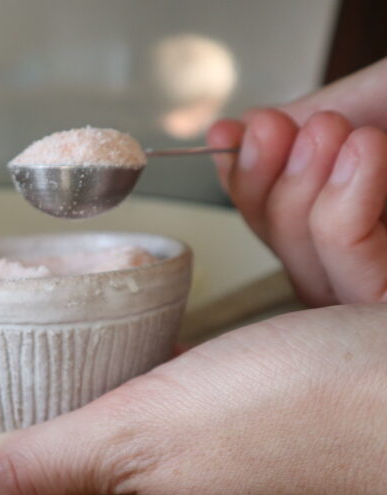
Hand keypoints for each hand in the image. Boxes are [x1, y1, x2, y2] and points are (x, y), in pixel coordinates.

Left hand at [0, 305, 386, 494]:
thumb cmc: (291, 414)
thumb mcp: (137, 437)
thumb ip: (39, 464)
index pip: (39, 462)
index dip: (9, 408)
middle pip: (85, 425)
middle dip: (61, 372)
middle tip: (36, 309)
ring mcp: (218, 454)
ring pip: (131, 397)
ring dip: (110, 353)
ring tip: (87, 305)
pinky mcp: (256, 411)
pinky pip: (180, 377)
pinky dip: (159, 347)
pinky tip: (155, 318)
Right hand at [206, 58, 386, 305]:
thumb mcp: (358, 105)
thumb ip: (294, 128)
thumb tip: (224, 136)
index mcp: (353, 219)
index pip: (276, 226)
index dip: (243, 184)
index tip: (228, 134)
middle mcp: (362, 262)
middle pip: (283, 259)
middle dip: (265, 187)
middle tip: (275, 129)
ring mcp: (374, 288)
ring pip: (307, 279)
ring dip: (301, 196)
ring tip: (331, 131)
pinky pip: (351, 278)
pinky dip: (340, 212)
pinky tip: (362, 152)